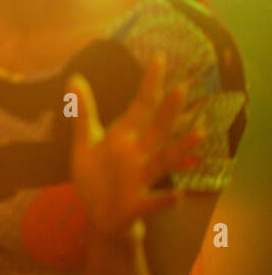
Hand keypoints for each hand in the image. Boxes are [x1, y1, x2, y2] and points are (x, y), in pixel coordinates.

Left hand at [66, 53, 203, 238]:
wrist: (100, 216)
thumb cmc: (97, 176)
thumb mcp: (85, 143)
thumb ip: (83, 113)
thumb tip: (74, 77)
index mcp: (124, 138)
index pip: (139, 106)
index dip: (148, 84)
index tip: (158, 58)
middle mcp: (137, 155)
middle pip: (156, 130)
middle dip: (168, 112)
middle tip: (183, 88)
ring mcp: (140, 180)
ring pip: (163, 163)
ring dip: (180, 150)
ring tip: (199, 135)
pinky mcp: (136, 204)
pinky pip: (153, 202)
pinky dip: (165, 200)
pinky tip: (176, 194)